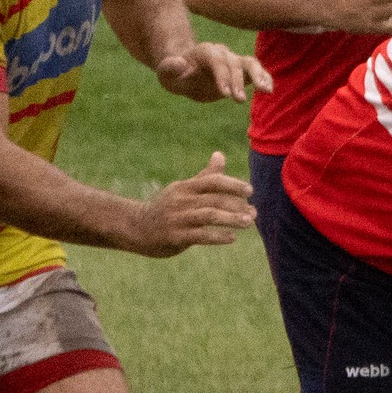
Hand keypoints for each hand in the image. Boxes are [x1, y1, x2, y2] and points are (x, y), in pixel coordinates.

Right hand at [127, 152, 254, 256]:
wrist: (137, 228)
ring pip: (209, 216)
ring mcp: (177, 218)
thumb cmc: (168, 207)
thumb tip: (220, 154)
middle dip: (236, 206)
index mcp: (186, 187)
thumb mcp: (184, 189)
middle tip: (254, 214)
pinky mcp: (175, 236)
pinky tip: (231, 238)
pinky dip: (217, 236)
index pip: (212, 181)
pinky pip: (200, 236)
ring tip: (248, 223)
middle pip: (214, 200)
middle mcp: (181, 200)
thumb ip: (205, 175)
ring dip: (231, 219)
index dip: (232, 184)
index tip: (250, 191)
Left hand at [157, 41, 271, 102]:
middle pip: (234, 63)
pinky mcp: (243, 70)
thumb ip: (170, 68)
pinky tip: (269, 90)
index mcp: (204, 52)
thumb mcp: (166, 73)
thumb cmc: (176, 74)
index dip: (222, 76)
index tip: (225, 94)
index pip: (216, 60)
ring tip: (266, 92)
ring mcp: (234, 60)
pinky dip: (265, 79)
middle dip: (238, 82)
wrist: (186, 71)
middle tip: (239, 101)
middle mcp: (222, 53)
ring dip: (259, 76)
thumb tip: (181, 64)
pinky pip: (257, 71)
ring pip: (250, 63)